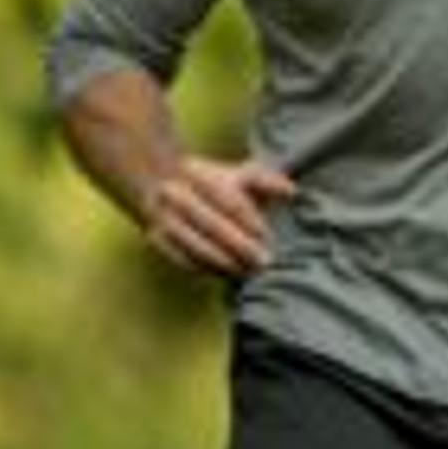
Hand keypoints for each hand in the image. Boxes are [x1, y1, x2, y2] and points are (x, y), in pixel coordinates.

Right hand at [133, 155, 296, 277]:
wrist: (160, 184)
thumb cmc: (213, 183)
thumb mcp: (239, 175)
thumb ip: (266, 181)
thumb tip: (291, 191)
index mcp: (198, 174)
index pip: (228, 200)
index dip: (250, 221)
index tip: (268, 237)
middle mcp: (176, 194)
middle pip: (212, 225)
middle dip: (240, 246)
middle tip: (263, 262)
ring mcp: (162, 217)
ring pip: (195, 244)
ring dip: (224, 262)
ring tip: (247, 272)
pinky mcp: (155, 238)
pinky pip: (181, 258)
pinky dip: (205, 268)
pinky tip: (226, 275)